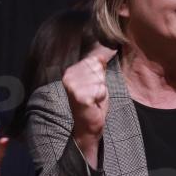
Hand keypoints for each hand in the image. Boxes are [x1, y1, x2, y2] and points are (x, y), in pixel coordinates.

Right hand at [63, 43, 116, 166]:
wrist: (88, 125)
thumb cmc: (93, 104)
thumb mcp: (97, 81)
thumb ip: (99, 66)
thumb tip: (106, 50)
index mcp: (70, 71)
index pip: (94, 60)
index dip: (100, 73)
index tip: (94, 86)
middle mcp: (69, 76)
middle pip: (98, 68)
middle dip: (101, 82)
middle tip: (95, 94)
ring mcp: (73, 86)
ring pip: (100, 79)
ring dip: (101, 90)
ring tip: (94, 98)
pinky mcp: (79, 96)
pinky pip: (100, 89)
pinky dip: (101, 97)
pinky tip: (94, 103)